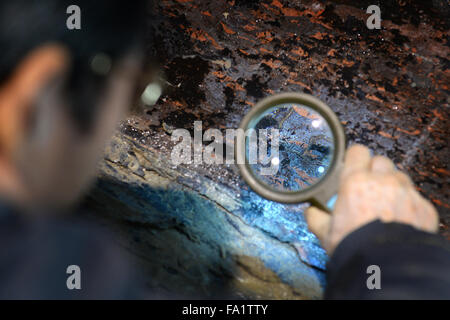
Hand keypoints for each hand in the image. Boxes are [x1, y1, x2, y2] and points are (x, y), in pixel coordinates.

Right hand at [305, 144, 438, 254]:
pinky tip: (399, 220)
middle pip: (381, 162)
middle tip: (367, 188)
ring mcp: (406, 193)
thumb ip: (316, 217)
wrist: (386, 266)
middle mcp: (383, 182)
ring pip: (400, 178)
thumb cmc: (355, 247)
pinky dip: (408, 205)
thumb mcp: (326, 233)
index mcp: (356, 183)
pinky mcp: (423, 208)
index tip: (352, 165)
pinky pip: (415, 198)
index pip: (357, 152)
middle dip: (375, 172)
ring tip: (385, 205)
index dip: (354, 158)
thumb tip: (310, 212)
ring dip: (392, 186)